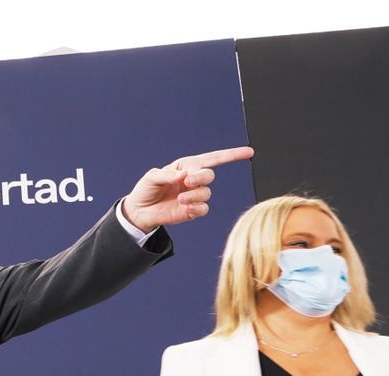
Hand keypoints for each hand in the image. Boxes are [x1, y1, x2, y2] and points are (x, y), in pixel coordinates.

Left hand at [121, 146, 254, 231]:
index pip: (212, 158)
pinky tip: (184, 207)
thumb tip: (182, 176)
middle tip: (187, 182)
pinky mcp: (192, 210)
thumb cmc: (145, 190)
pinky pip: (203, 208)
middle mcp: (193, 180)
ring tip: (179, 199)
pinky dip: (196, 207)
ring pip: (206, 193)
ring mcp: (194, 195)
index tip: (249, 152)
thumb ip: (165, 175)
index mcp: (186, 166)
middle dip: (200, 177)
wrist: (140, 211)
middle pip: (209, 175)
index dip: (231, 155)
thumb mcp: (151, 178)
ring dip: (194, 195)